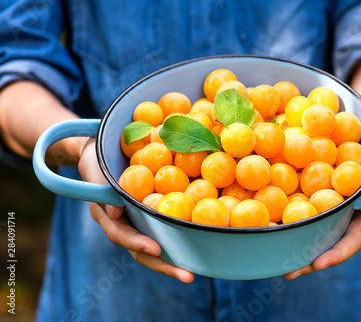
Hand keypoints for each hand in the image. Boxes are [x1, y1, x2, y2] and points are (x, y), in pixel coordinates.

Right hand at [78, 138, 194, 282]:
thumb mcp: (93, 166)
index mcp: (108, 216)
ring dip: (175, 260)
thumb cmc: (95, 156)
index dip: (137, 243)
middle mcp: (125, 224)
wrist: (100, 151)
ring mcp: (139, 222)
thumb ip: (100, 186)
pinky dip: (181, 238)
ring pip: (156, 245)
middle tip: (188, 276)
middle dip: (165, 265)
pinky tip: (201, 244)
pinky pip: (166, 228)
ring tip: (194, 272)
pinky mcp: (152, 215)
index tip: (157, 249)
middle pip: (143, 251)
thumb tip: (115, 212)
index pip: (121, 235)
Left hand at [284, 139, 360, 279]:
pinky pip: (299, 208)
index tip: (318, 264)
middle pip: (328, 243)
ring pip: (311, 230)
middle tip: (289, 273)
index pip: (353, 239)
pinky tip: (267, 224)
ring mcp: (328, 207)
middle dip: (308, 260)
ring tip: (273, 259)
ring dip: (293, 244)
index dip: (337, 253)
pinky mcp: (313, 195)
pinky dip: (285, 217)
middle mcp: (346, 216)